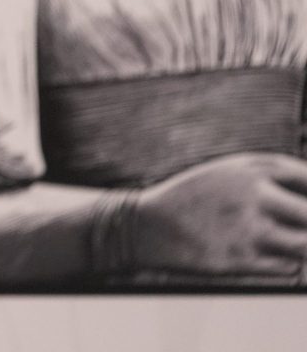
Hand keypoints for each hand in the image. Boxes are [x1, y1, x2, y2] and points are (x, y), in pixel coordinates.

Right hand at [134, 152, 306, 277]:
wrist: (146, 224)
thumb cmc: (193, 197)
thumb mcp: (227, 171)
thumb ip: (270, 175)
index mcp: (251, 170)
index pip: (306, 178)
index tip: (302, 204)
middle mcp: (253, 196)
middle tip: (299, 226)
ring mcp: (247, 229)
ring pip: (306, 245)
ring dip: (304, 245)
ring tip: (292, 243)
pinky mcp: (239, 260)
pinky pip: (288, 268)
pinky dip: (289, 264)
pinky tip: (273, 257)